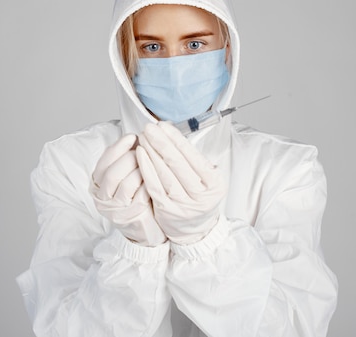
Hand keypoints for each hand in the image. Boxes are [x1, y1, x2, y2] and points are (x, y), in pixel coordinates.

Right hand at [91, 134, 166, 246]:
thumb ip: (126, 158)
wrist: (145, 226)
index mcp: (98, 184)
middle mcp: (102, 197)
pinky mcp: (130, 217)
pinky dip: (149, 184)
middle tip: (144, 150)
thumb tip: (139, 136)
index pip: (104, 162)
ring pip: (127, 184)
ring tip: (152, 162)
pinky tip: (157, 178)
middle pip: (112, 173)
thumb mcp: (126, 176)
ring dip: (141, 170)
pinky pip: (141, 196)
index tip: (132, 137)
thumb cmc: (137, 195)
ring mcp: (115, 209)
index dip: (118, 147)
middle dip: (130, 158)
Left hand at [136, 122, 226, 244]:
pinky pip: (154, 186)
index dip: (177, 139)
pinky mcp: (166, 210)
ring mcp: (183, 204)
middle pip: (178, 164)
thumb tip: (172, 135)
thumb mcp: (208, 179)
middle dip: (162, 143)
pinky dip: (146, 168)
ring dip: (152, 153)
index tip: (164, 126)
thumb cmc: (200, 197)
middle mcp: (200, 195)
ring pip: (165, 174)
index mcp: (214, 184)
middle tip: (150, 128)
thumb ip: (195, 160)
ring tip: (144, 138)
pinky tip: (140, 155)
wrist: (195, 229)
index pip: (194, 156)